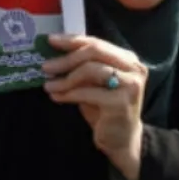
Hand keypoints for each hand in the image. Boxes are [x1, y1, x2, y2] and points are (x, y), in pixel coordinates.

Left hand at [42, 34, 146, 179]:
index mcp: (127, 58)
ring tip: (49, 86)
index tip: (51, 40)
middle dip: (66, 59)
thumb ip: (82, 67)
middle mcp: (133, 68)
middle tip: (46, 67)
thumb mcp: (93, 83)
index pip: (96, 43)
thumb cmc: (104, 109)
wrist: (122, 139)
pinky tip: (56, 97)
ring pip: (90, 70)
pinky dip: (69, 94)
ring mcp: (130, 84)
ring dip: (65, 79)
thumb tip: (53, 54)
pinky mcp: (121, 102)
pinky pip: (88, 92)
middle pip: (93, 52)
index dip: (72, 40)